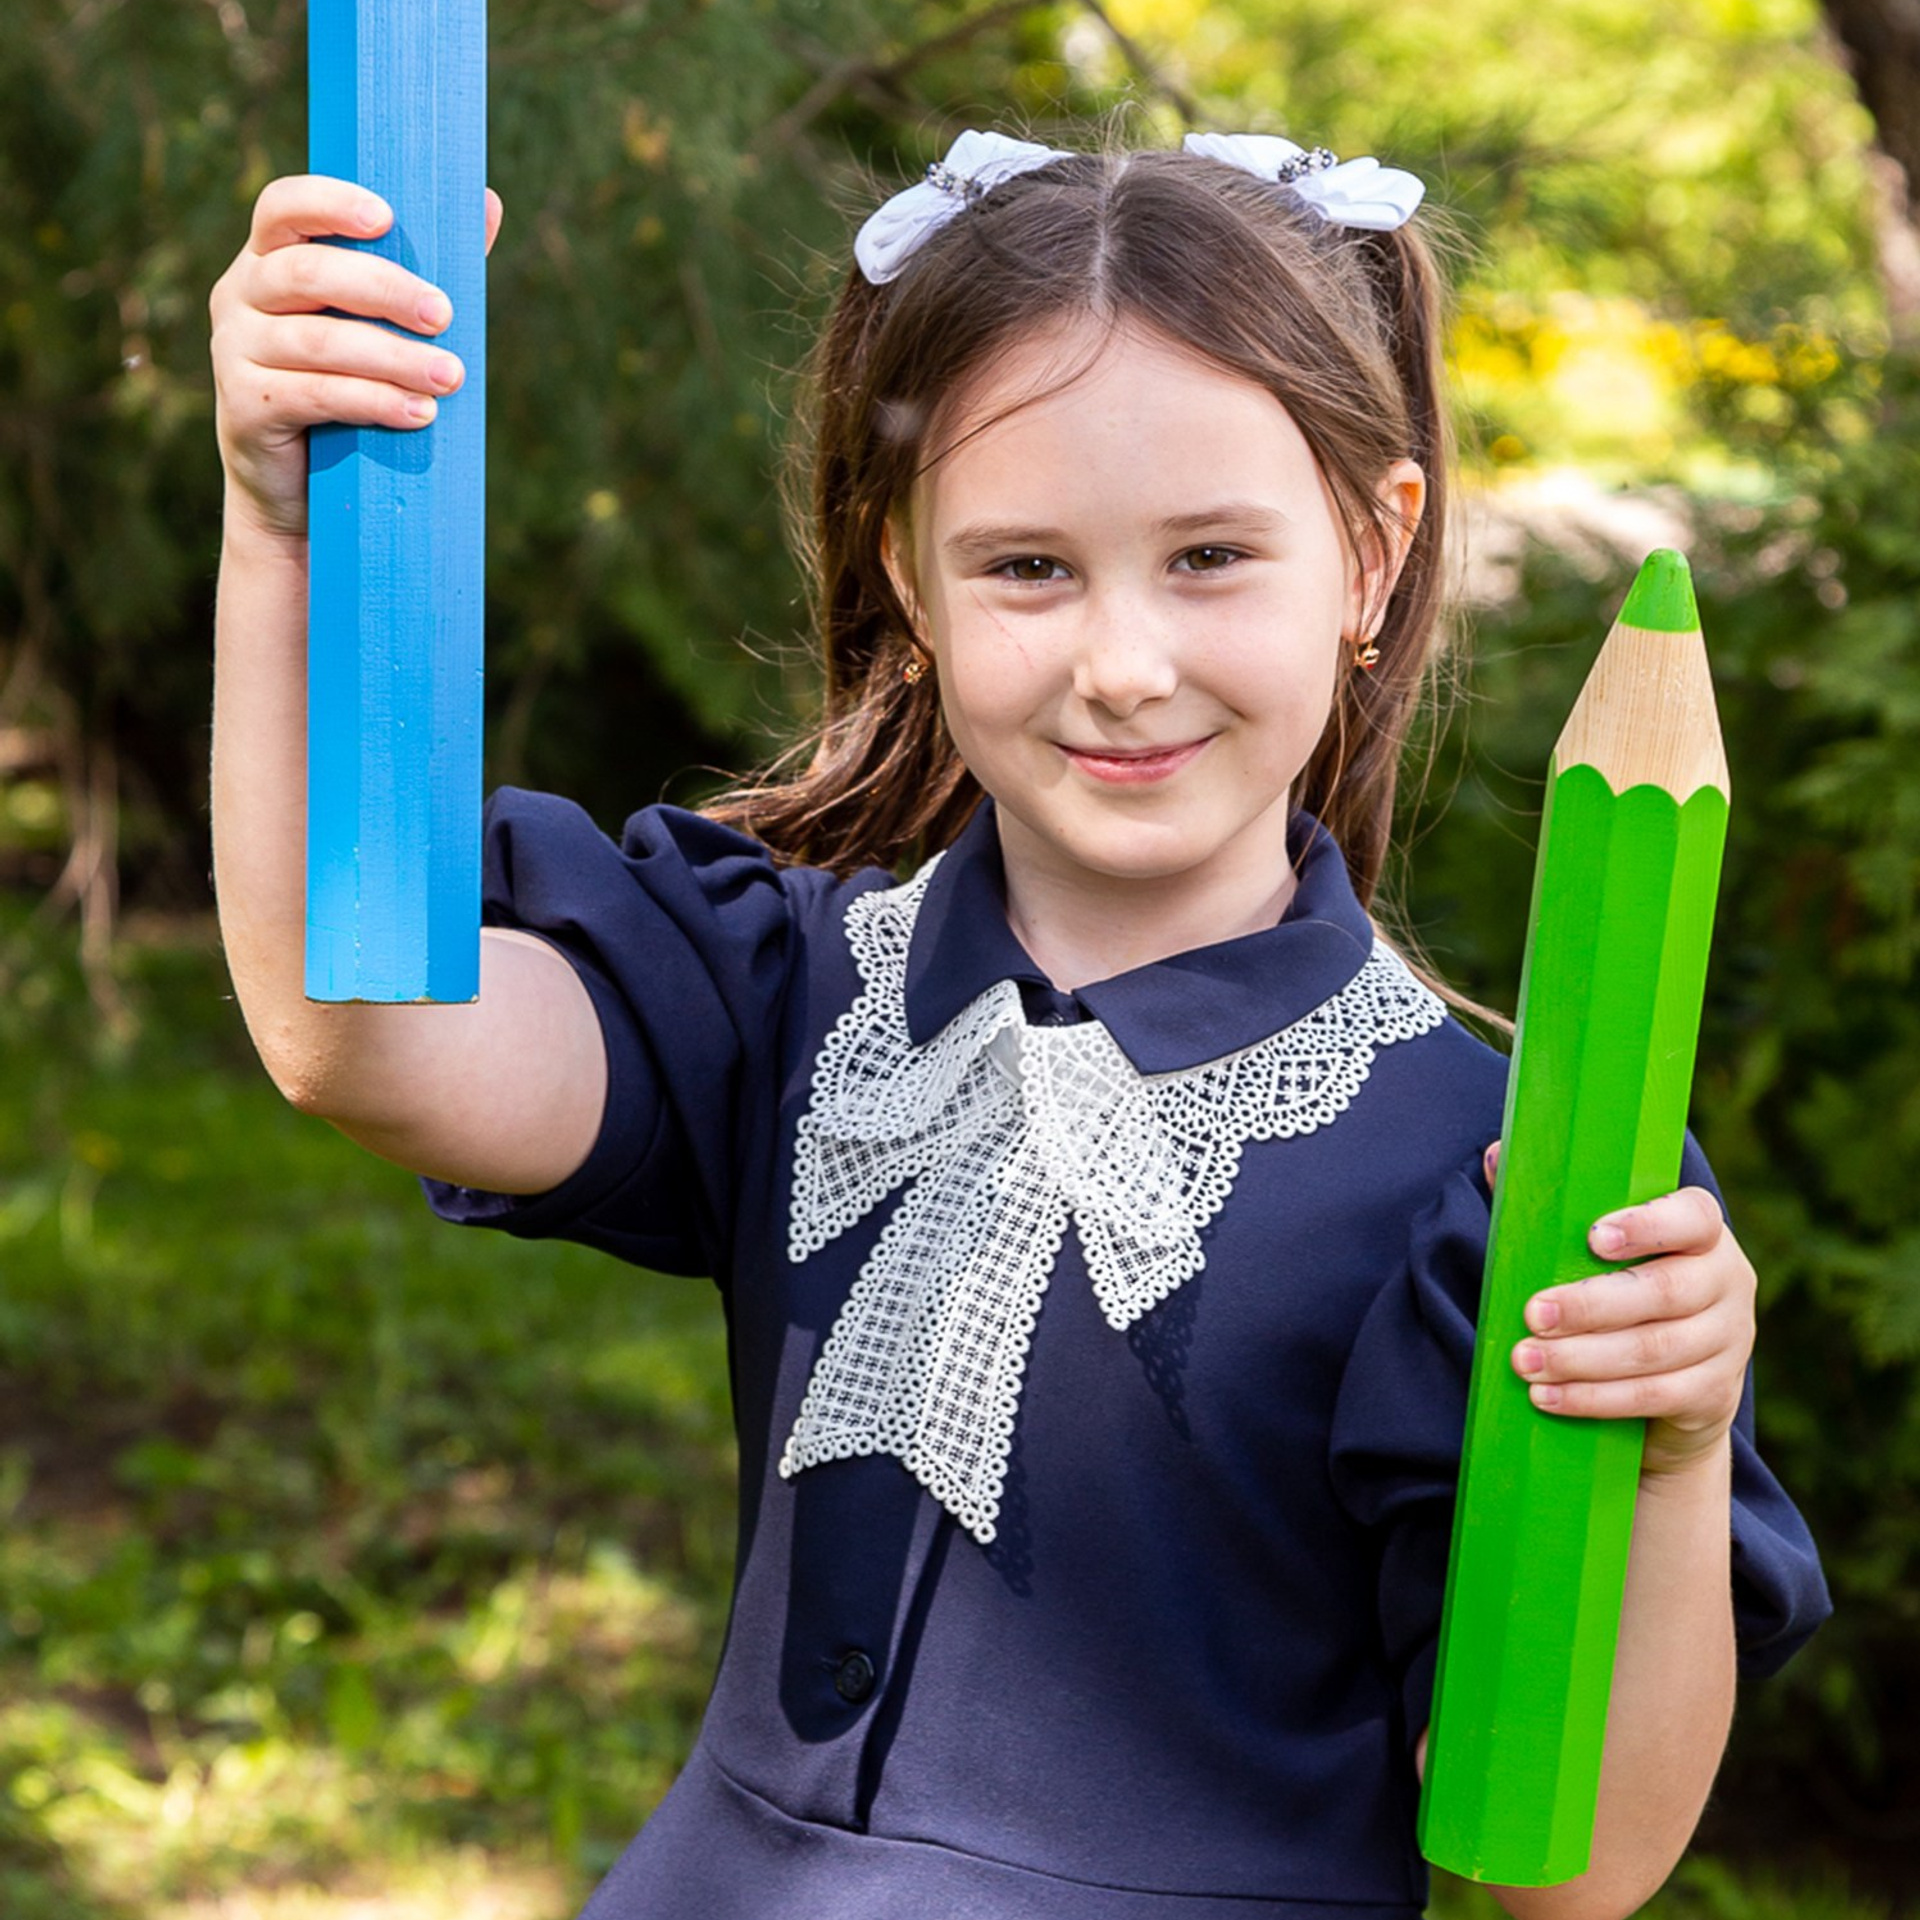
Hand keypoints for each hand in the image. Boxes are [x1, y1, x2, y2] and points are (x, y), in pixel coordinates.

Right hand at [209, 175, 503, 541]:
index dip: (328, 203)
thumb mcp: (380, 326)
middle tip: (445, 315)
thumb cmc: (347, 390)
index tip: (386, 218)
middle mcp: (239, 294)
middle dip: (384, 290)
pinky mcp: (244, 405)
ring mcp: (233, 350)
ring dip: (392, 358)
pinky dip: (372, 401)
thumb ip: (423, 267)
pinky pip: (314, 395)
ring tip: (450, 377)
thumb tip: (485, 202)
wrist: (298, 490)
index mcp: (269, 260)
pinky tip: (418, 414)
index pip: (282, 208)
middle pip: (308, 273)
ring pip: (318, 342)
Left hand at [1486, 1143, 1755, 1479]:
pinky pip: (1654, 1396)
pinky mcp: (1714, 1393)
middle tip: (1531, 1313)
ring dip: (1581, 1359)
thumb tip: (1499, 1156)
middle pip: (1664, 1292)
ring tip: (1524, 1361)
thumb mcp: (1601, 1248)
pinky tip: (1548, 1397)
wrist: (1678, 1383)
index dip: (1647, 1225)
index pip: (1693, 1217)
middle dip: (1590, 1306)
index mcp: (1703, 1233)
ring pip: (1654, 1350)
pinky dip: (1595, 1398)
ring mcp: (1728, 1340)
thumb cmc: (1624, 1287)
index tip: (1593, 1237)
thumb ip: (1558, 1204)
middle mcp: (1727, 1282)